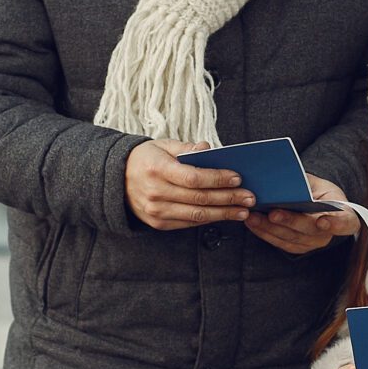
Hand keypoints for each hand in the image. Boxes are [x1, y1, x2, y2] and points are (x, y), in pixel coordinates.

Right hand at [127, 140, 254, 230]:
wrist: (118, 179)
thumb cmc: (147, 158)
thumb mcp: (163, 145)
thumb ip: (186, 147)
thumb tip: (208, 148)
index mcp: (156, 169)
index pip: (193, 177)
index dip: (217, 179)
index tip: (237, 178)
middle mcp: (155, 192)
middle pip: (199, 199)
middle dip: (228, 198)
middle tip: (250, 197)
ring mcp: (156, 211)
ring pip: (197, 216)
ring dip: (224, 214)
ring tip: (243, 211)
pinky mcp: (158, 223)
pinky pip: (189, 223)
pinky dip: (209, 219)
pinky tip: (224, 214)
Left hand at [244, 174, 361, 254]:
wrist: (316, 203)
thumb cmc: (319, 191)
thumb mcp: (317, 183)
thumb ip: (304, 183)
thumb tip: (283, 178)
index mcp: (343, 214)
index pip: (345, 222)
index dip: (336, 224)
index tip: (322, 221)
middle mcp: (330, 233)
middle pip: (311, 230)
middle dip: (290, 222)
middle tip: (273, 213)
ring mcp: (314, 243)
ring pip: (292, 238)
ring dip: (270, 228)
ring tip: (253, 216)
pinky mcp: (298, 247)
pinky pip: (281, 243)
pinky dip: (265, 233)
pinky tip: (253, 223)